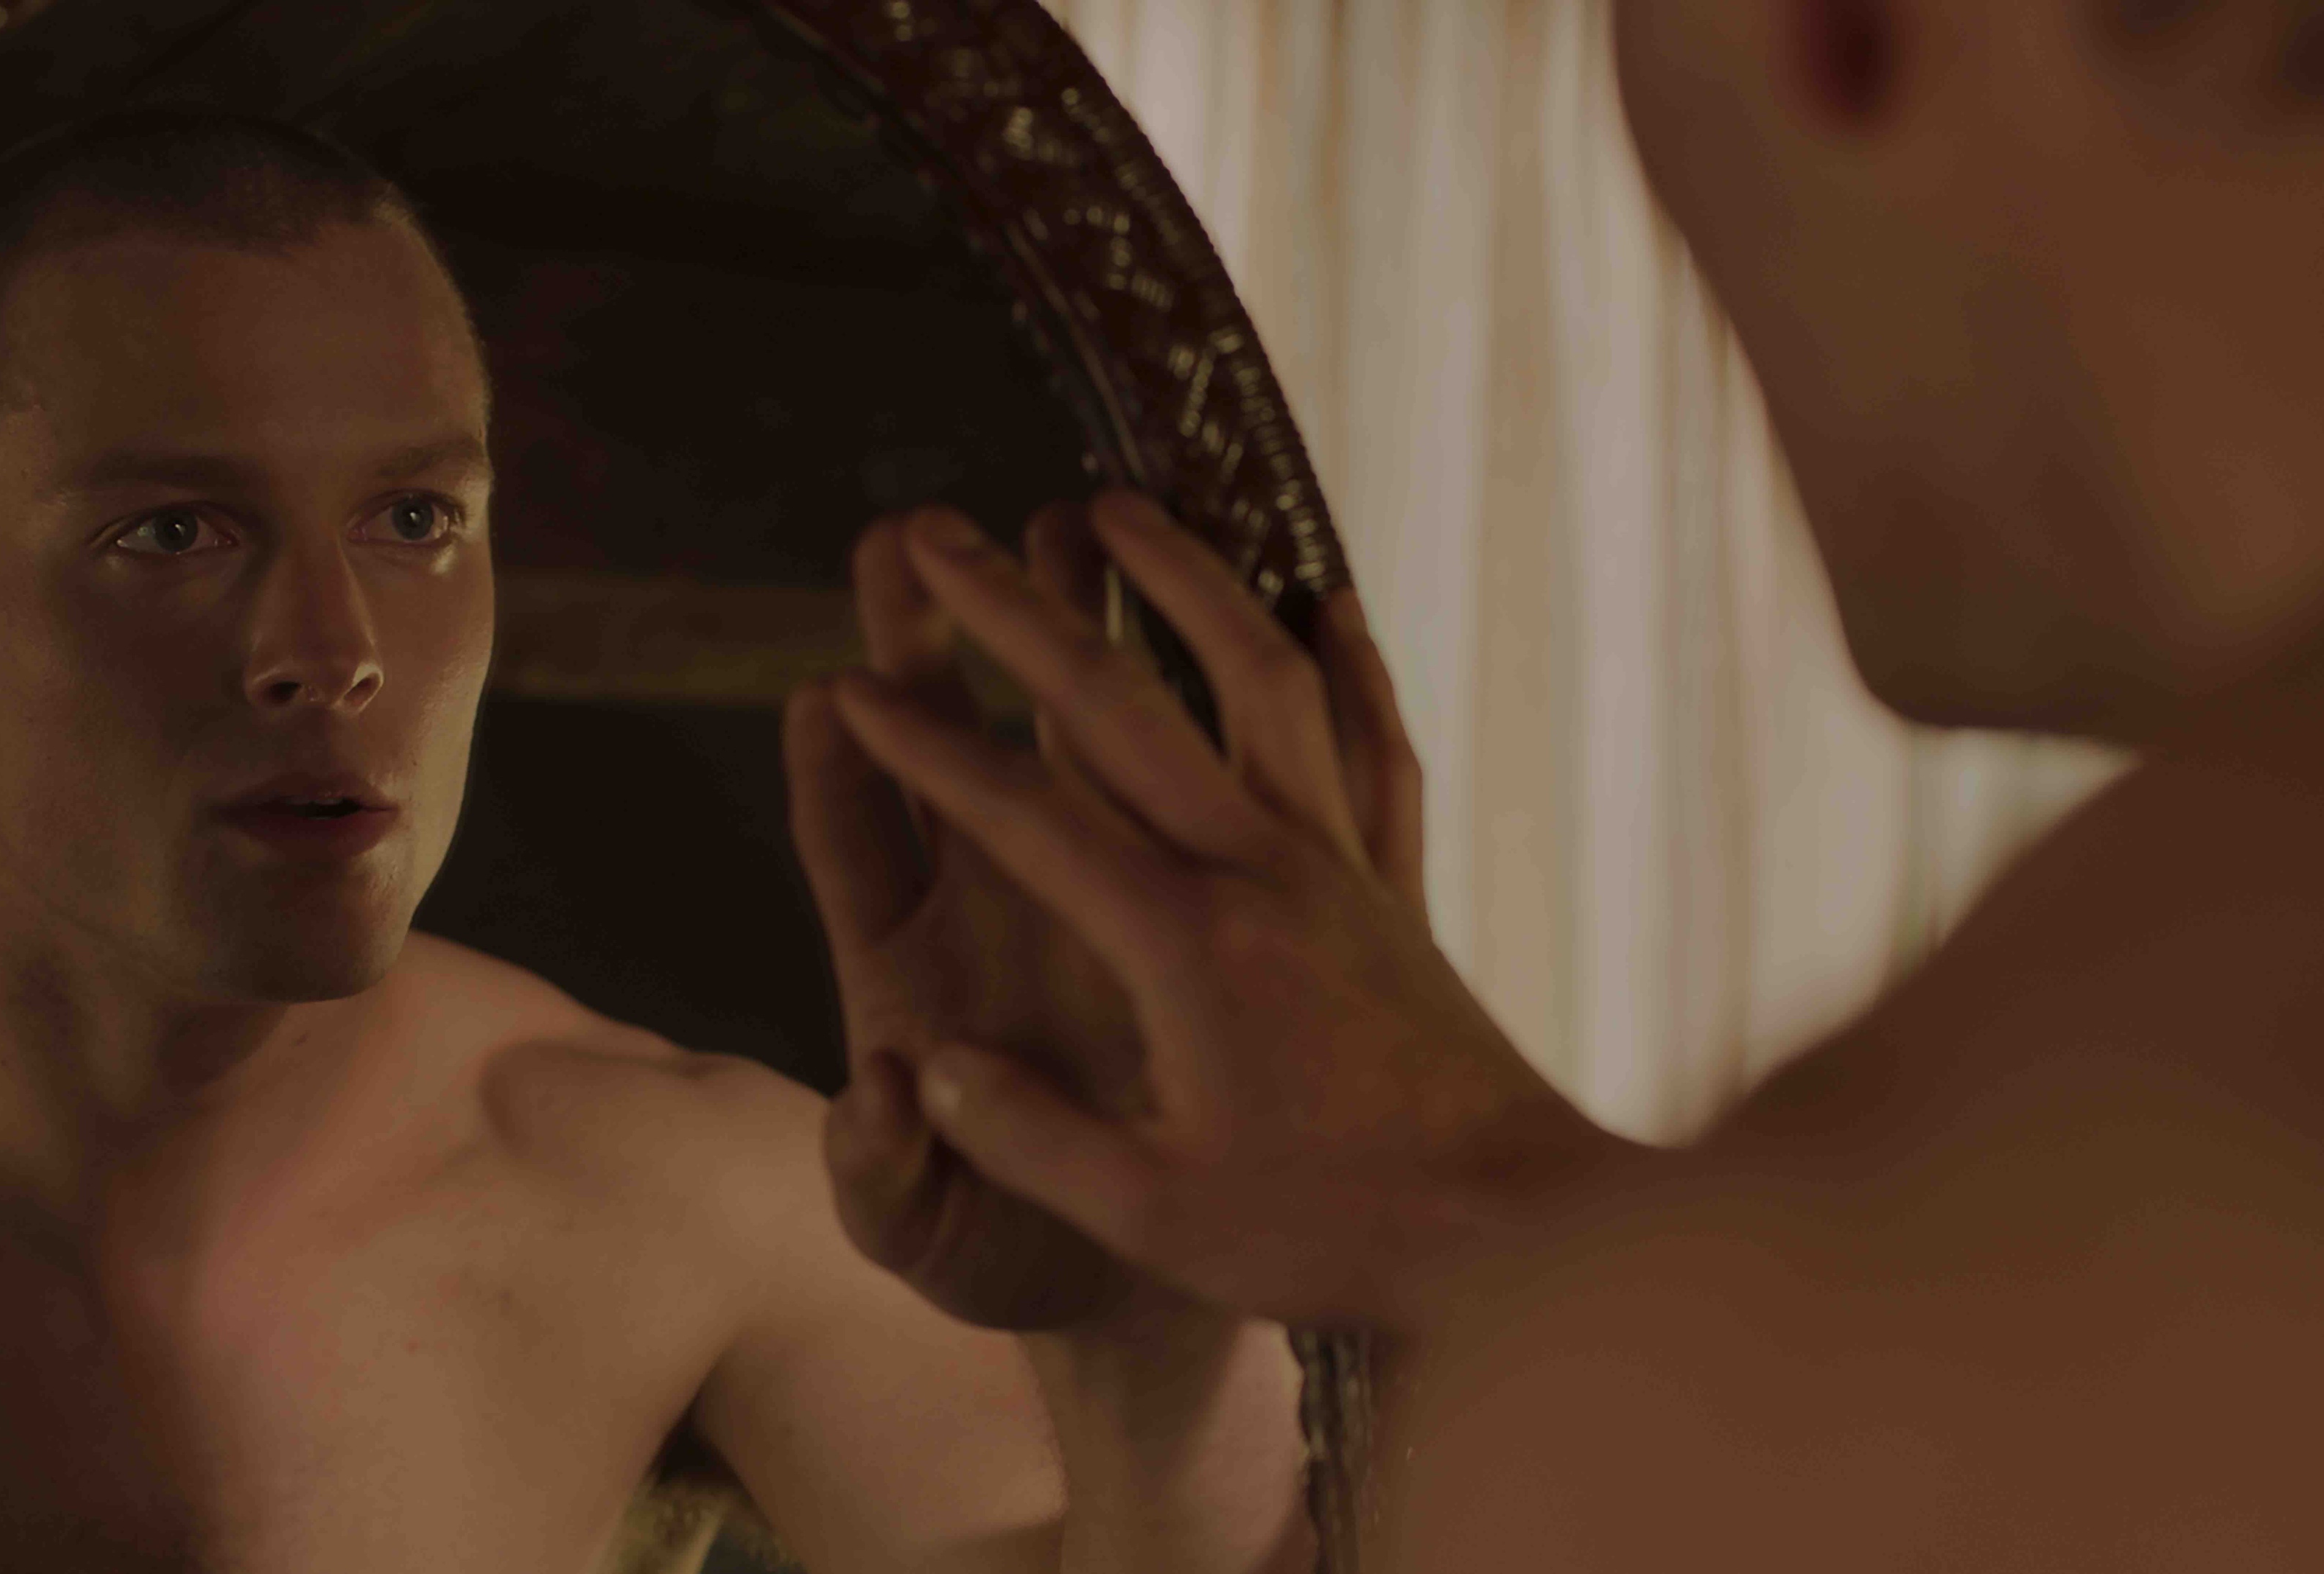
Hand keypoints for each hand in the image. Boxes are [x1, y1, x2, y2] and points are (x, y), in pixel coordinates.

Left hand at [789, 501, 1195, 1332]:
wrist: (1131, 1279)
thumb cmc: (1004, 1260)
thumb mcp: (929, 1241)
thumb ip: (882, 1179)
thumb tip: (875, 1093)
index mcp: (906, 970)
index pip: (851, 845)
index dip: (835, 773)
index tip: (824, 697)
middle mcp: (982, 904)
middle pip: (941, 744)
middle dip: (922, 637)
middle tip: (909, 532)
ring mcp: (1077, 893)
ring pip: (1061, 733)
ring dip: (1057, 625)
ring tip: (1069, 514)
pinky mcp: (1168, 909)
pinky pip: (1172, 789)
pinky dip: (1188, 707)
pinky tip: (1224, 619)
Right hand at [792, 492, 1617, 1330]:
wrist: (1514, 1235)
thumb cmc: (1329, 1235)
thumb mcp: (1151, 1215)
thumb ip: (1025, 1136)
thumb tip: (924, 1070)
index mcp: (1179, 945)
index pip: (1023, 812)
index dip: (925, 747)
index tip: (846, 687)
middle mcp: (1257, 872)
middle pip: (1117, 702)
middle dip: (1011, 608)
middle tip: (933, 531)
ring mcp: (1337, 864)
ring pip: (1255, 677)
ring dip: (1178, 578)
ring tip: (1113, 502)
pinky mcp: (1395, 885)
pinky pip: (1374, 746)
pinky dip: (1350, 666)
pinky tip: (1327, 604)